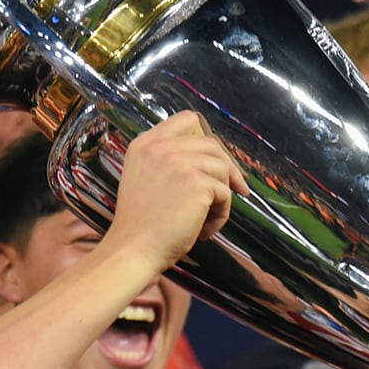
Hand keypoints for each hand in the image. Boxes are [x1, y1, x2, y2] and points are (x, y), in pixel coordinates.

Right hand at [103, 112, 247, 272]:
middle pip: (211, 144)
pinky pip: (225, 194)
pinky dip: (221, 215)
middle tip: (236, 190)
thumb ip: (167, 161)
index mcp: (146, 144)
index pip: (187, 120)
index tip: (215, 158)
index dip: (206, 138)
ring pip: (222, 169)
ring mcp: (179, 163)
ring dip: (222, 196)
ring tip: (207, 220)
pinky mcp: (197, 183)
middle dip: (227, 168)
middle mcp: (161, 147)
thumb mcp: (144, 177)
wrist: (133, 249)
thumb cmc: (141, 224)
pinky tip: (204, 231)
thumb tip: (212, 158)